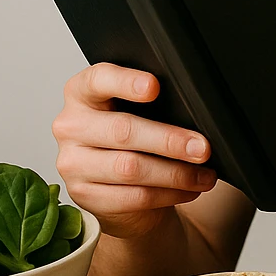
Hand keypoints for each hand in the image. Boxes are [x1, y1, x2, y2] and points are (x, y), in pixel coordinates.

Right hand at [52, 63, 218, 239]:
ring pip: (131, 169)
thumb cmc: (129, 138)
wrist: (113, 182)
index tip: (154, 86)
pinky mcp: (85, 196)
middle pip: (123, 131)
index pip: (98, 79)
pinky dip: (169, 194)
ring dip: (176, 174)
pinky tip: (188, 190)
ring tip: (204, 175)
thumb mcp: (136, 111)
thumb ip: (153, 104)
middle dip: (170, 141)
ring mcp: (73, 164)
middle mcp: (71, 126)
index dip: (126, 81)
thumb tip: (196, 113)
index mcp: (81, 93)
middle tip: (202, 148)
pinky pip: (134, 196)